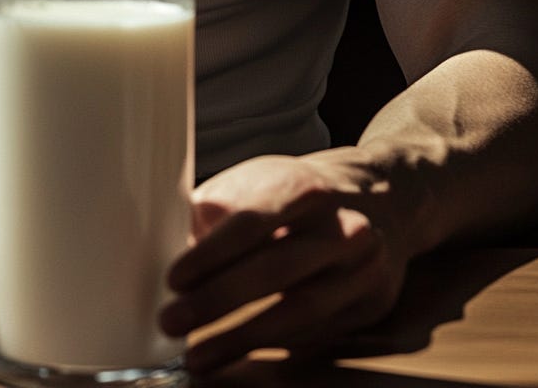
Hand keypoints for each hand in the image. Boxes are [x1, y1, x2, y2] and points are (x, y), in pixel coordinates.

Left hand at [159, 155, 407, 376]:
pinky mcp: (371, 303)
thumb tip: (159, 241)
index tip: (173, 280)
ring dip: (243, 338)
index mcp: (302, 186)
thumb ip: (215, 211)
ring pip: (301, 311)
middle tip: (171, 321)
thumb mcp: (258, 182)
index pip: (251, 221)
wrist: (378, 197)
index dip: (210, 254)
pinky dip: (273, 346)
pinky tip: (238, 354)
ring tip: (197, 356)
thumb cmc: (297, 192)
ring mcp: (363, 267)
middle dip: (218, 301)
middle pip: (276, 269)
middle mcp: (340, 226)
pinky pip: (316, 333)